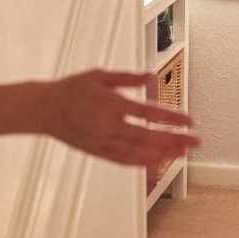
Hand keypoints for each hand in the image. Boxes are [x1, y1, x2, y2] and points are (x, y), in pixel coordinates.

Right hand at [43, 70, 198, 166]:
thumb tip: (150, 76)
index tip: (189, 121)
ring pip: (137, 151)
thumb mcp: (99, 75)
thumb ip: (127, 78)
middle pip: (148, 135)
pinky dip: (141, 163)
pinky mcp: (96, 151)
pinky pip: (122, 160)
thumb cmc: (70, 89)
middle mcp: (109, 125)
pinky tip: (156, 163)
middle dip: (174, 139)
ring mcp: (102, 141)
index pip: (148, 113)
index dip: (171, 118)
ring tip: (182, 153)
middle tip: (195, 141)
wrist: (43, 109)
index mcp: (111, 103)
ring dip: (162, 153)